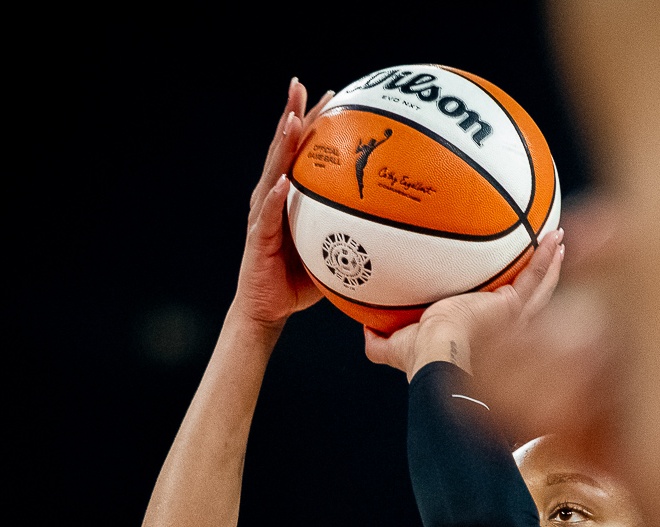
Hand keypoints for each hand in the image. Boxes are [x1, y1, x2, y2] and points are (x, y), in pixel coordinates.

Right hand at [228, 78, 336, 331]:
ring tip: (291, 119)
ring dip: (281, 144)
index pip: (301, 150)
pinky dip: (276, 197)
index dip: (314, 120)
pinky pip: (269, 214)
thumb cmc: (299, 281)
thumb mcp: (335, 252)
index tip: (332, 94)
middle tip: (301, 85)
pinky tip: (283, 181)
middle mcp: (272, 196)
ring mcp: (262, 214)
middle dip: (292, 114)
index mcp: (290, 195)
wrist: (267, 309)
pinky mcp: (258, 237)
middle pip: (282, 147)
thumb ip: (358, 234)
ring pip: (271, 170)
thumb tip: (402, 229)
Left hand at [364, 228, 566, 379]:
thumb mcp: (394, 346)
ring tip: (560, 240)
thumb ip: (379, 341)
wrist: (438, 354)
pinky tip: (555, 236)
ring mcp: (514, 315)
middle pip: (530, 299)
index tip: (513, 281)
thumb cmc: (419, 356)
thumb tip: (364, 331)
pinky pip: (536, 274)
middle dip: (540, 277)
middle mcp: (503, 326)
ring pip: (541, 285)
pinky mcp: (515, 304)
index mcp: (481, 333)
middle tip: (548, 256)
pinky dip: (547, 255)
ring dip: (552, 262)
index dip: (508, 298)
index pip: (499, 313)